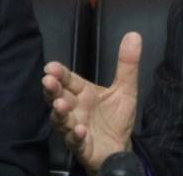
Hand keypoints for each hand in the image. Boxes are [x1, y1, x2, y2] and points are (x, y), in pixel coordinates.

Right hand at [42, 32, 141, 171]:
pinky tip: (80, 129)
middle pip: (59, 97)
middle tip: (48, 81)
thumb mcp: (126, 89)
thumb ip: (127, 64)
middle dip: (52, 90)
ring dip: (60, 112)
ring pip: (62, 120)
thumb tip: (133, 35)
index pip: (68, 80)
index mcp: (84, 94)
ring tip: (61, 104)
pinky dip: (76, 136)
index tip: (50, 67)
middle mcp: (75, 109)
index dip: (59, 74)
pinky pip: (76, 142)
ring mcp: (75, 128)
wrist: (120, 146)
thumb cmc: (116, 117)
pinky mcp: (82, 146)